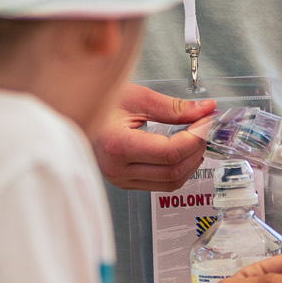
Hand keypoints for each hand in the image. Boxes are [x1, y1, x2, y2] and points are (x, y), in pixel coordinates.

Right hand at [97, 84, 213, 190]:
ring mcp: (120, 179)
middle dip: (196, 150)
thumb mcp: (138, 98)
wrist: (75, 112)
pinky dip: (177, 169)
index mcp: (118, 146)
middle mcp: (117, 169)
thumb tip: (204, 110)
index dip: (195, 137)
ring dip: (190, 163)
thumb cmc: (100, 103)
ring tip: (195, 139)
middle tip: (204, 127)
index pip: (170, 153)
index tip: (205, 121)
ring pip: (170, 183)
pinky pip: (160, 184)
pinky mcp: (125, 182)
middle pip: (174, 171)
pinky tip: (181, 151)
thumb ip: (175, 108)